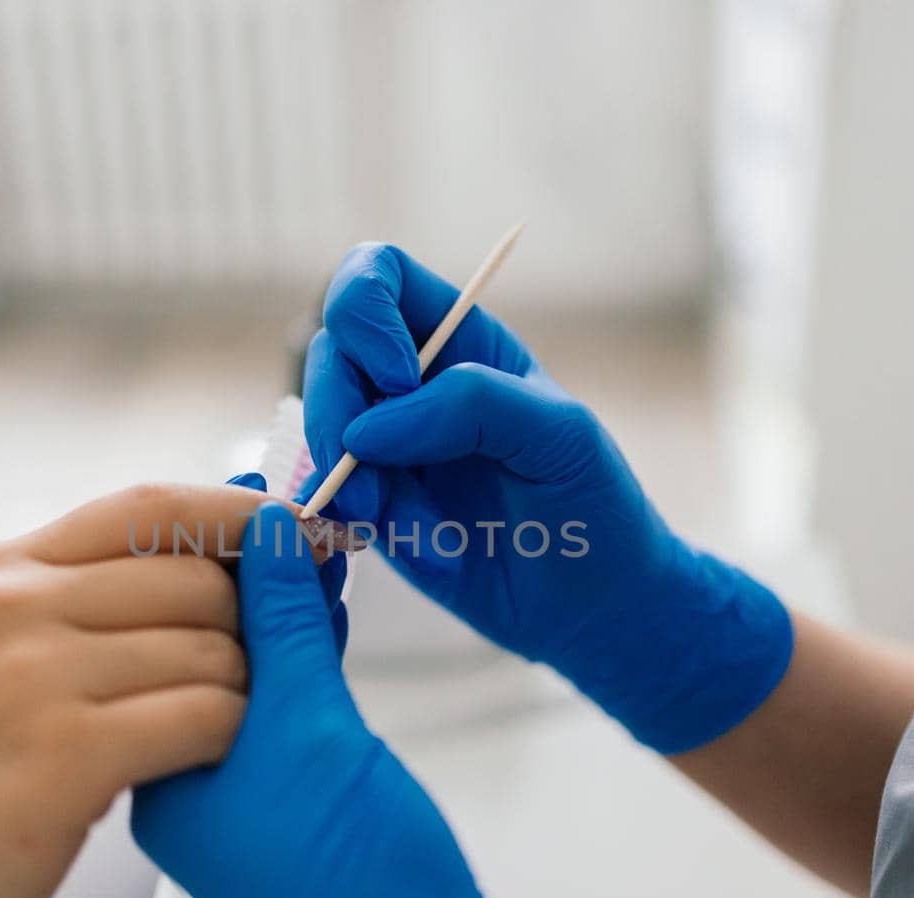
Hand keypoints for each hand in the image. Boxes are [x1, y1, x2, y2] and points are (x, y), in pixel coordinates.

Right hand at [0, 482, 275, 897]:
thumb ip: (105, 595)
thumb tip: (248, 542)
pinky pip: (207, 718)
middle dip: (251, 633)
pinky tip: (193, 768)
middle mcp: (16, 606)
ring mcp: (34, 678)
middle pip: (203, 581)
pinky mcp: (63, 755)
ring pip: (217, 653)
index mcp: (7, 569)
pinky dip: (225, 743)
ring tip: (194, 738)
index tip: (308, 539)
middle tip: (247, 682)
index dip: (246, 517)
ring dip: (238, 699)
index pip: (155, 506)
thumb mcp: (14, 652)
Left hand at [132, 503, 564, 897]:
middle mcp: (177, 775)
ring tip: (321, 565)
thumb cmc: (363, 889)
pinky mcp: (279, 793)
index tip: (266, 505)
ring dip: (279, 610)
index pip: (154, 633)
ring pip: (237, 664)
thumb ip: (285, 626)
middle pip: (189, 641)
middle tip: (303, 530)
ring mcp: (228, 786)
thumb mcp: (315, 732)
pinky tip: (329, 620)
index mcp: (154, 769)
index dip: (207, 556)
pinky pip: (274, 699)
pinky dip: (302, 652)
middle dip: (244, 577)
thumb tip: (266, 532)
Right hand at [303, 243, 793, 752]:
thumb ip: (472, 406)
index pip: (379, 276)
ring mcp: (385, 445)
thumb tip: (369, 426)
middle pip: (329, 350)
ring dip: (342, 474)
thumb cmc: (593, 505)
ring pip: (318, 426)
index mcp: (460, 340)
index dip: (364, 307)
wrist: (594, 606)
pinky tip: (406, 545)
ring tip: (397, 525)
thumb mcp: (557, 436)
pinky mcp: (370, 507)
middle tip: (372, 476)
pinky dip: (344, 518)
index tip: (396, 376)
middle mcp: (411, 383)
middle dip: (335, 410)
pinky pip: (322, 493)